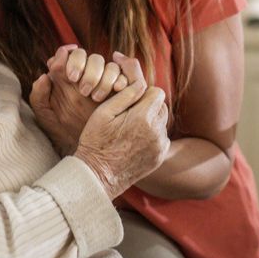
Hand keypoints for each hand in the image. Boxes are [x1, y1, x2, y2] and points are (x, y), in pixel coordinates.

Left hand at [29, 46, 128, 153]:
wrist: (85, 150)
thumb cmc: (63, 132)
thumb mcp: (46, 117)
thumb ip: (38, 97)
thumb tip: (44, 76)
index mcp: (66, 77)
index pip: (67, 55)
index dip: (69, 59)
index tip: (70, 76)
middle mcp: (86, 74)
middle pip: (88, 55)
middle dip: (87, 68)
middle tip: (83, 89)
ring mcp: (104, 80)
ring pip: (107, 64)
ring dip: (103, 77)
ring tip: (97, 97)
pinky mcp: (120, 88)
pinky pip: (123, 75)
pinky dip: (120, 80)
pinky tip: (116, 90)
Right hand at [72, 53, 170, 199]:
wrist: (97, 176)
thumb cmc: (96, 141)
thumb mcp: (104, 112)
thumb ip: (126, 94)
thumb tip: (140, 82)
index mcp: (143, 117)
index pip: (157, 92)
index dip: (144, 92)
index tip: (131, 98)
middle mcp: (156, 131)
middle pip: (161, 106)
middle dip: (148, 105)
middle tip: (129, 112)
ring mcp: (159, 146)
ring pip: (162, 122)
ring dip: (151, 120)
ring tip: (130, 127)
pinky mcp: (159, 157)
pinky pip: (162, 138)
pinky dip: (152, 135)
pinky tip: (134, 140)